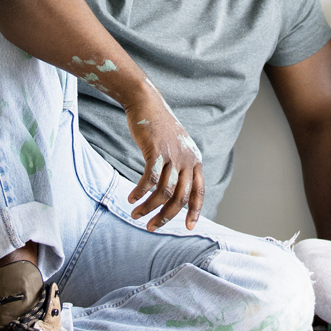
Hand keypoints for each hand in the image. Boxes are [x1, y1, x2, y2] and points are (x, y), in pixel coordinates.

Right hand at [124, 80, 203, 230]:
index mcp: (195, 161)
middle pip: (181, 197)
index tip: (189, 228)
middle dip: (167, 216)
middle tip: (152, 227)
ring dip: (149, 207)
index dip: (195, 211)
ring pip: (164, 192)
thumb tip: (175, 190)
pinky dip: (140, 192)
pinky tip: (130, 198)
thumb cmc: (159, 128)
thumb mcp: (177, 147)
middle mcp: (187, 160)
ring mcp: (173, 155)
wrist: (146, 102)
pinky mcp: (156, 151)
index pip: (199, 192)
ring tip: (136, 215)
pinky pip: (149, 179)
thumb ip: (180, 166)